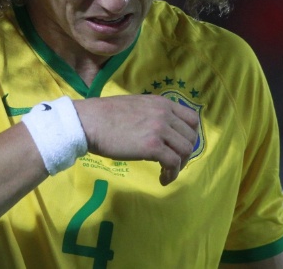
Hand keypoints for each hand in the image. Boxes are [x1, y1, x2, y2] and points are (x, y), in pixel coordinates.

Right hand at [73, 95, 199, 184]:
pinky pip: (173, 163)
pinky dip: (172, 174)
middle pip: (191, 137)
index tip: (181, 145)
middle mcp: (165, 114)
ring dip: (179, 165)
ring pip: (185, 151)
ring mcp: (159, 130)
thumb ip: (153, 113)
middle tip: (174, 162)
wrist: (89, 122)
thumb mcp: (137, 106)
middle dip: (186, 153)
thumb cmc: (106, 115)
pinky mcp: (152, 147)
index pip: (192, 118)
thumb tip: (161, 129)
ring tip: (167, 172)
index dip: (191, 135)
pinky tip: (163, 179)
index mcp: (162, 103)